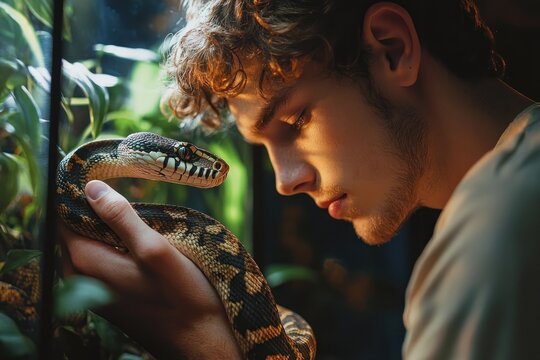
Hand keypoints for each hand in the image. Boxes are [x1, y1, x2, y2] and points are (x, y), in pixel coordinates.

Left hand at [60, 180, 241, 358]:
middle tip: (127, 189)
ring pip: (91, 242)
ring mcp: (96, 287)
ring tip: (138, 212)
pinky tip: (141, 238)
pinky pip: (102, 258)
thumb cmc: (183, 296)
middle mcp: (82, 276)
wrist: (199, 340)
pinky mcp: (110, 294)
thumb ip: (121, 218)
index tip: (105, 174)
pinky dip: (116, 242)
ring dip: (110, 225)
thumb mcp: (155, 250)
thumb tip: (91, 188)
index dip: (82, 192)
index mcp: (87, 261)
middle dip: (96, 206)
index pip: (66, 214)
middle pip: (77, 227)